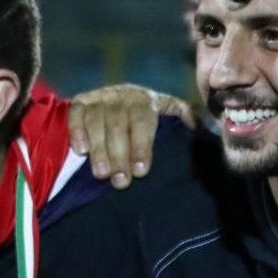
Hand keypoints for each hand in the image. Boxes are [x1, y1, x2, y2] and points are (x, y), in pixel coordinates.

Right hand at [67, 84, 199, 188]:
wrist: (127, 99)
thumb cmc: (155, 117)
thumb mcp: (175, 113)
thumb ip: (189, 118)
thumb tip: (202, 127)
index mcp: (148, 100)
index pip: (143, 122)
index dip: (141, 146)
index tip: (140, 171)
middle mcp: (123, 95)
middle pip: (118, 124)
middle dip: (119, 155)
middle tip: (120, 181)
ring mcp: (100, 96)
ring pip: (96, 121)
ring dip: (99, 149)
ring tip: (101, 174)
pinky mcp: (81, 101)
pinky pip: (76, 113)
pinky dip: (77, 131)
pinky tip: (81, 151)